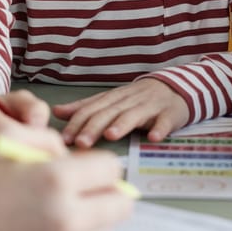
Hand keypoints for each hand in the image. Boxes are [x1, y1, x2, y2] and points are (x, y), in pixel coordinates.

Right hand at [0, 127, 133, 230]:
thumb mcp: (2, 141)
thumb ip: (44, 139)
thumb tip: (67, 153)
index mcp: (56, 181)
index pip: (111, 169)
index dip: (97, 163)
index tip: (82, 165)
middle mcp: (67, 218)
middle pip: (120, 204)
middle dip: (106, 191)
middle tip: (82, 186)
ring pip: (104, 228)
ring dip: (91, 214)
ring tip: (57, 205)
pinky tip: (44, 224)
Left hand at [52, 78, 188, 147]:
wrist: (174, 88)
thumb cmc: (137, 99)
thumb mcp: (110, 100)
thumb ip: (86, 107)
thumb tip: (57, 111)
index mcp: (113, 99)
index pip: (92, 109)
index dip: (77, 122)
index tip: (64, 138)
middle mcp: (129, 101)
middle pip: (109, 112)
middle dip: (94, 127)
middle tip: (81, 143)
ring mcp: (149, 107)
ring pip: (134, 115)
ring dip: (122, 124)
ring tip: (111, 135)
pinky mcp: (169, 113)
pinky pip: (164, 121)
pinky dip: (159, 129)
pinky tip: (153, 138)